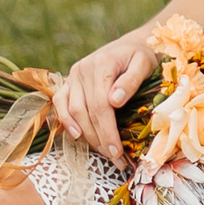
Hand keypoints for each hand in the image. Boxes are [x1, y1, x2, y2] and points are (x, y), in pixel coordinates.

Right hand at [52, 34, 156, 159]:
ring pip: (72, 110)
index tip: (117, 152)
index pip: (100, 105)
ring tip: (103, 151)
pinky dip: (64, 120)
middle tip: (115, 158)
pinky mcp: (69, 81)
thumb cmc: (141, 56)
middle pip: (86, 112)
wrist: (131, 45)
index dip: (107, 131)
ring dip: (86, 135)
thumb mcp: (144, 64)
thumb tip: (115, 101)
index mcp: (102, 64)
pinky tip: (76, 135)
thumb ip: (131, 81)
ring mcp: (73, 75)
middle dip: (99, 139)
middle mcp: (83, 70)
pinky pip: (60, 102)